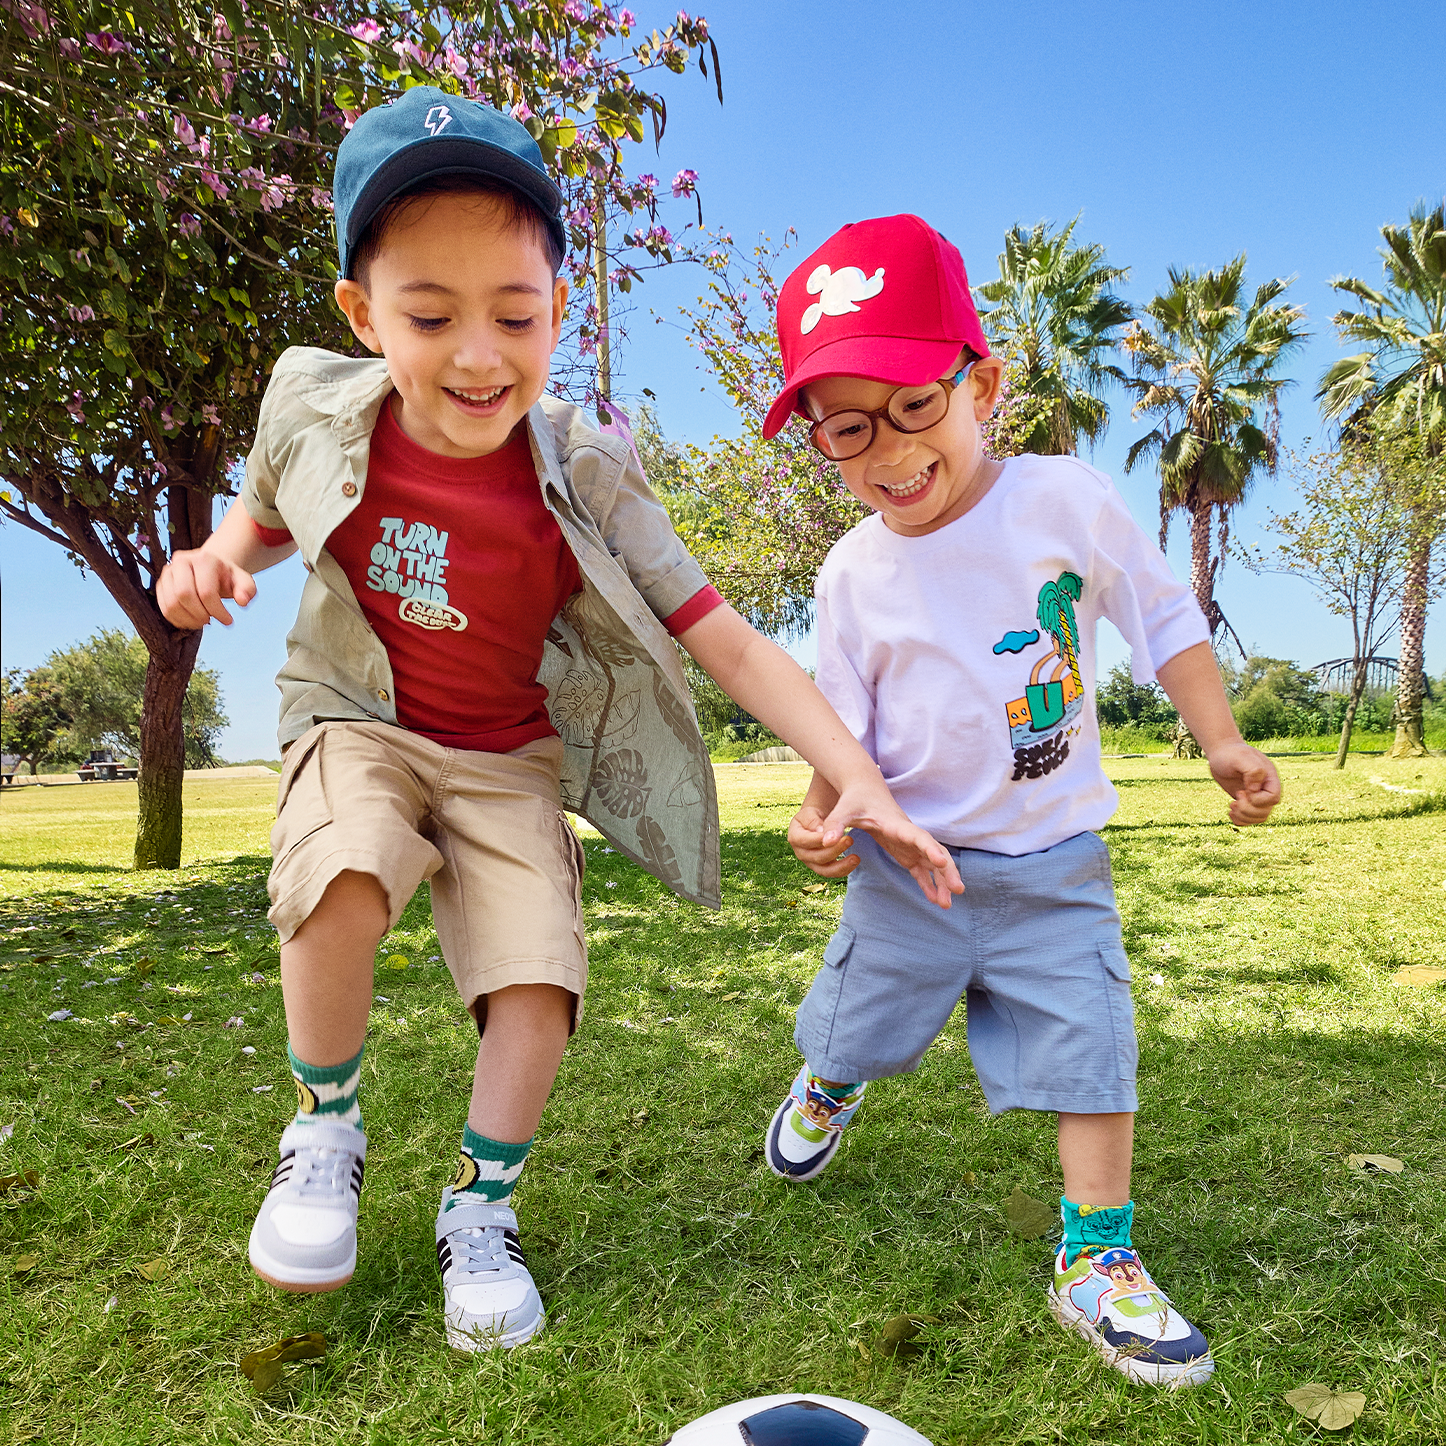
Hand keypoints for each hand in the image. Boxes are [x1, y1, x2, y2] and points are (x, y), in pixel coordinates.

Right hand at [158, 548, 256, 627]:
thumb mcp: (243, 581)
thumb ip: (247, 589)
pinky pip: (163, 607)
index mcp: (204, 559)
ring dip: (188, 620)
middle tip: (210, 621)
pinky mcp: (160, 583)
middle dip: (199, 615)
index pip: (206, 591)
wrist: (210, 569)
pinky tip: (191, 621)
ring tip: (202, 622)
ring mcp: (168, 572)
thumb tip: (243, 601)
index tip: (228, 621)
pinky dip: (177, 620)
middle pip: (183, 595)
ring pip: (171, 603)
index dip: (217, 611)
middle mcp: (182, 561)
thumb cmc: (228, 577)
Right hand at [789, 803, 859, 880]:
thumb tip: (821, 832)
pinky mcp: (821, 868)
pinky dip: (844, 870)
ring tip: (856, 858)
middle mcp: (801, 853)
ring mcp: (811, 862)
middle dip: (834, 850)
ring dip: (841, 866)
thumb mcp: (811, 812)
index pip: (805, 841)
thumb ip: (814, 821)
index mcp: (795, 837)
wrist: (816, 823)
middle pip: (817, 857)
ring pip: (825, 870)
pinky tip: (854, 861)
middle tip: (850, 839)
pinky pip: (832, 873)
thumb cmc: (813, 816)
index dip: (820, 839)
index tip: (836, 833)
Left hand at [817, 778, 963, 908]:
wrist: (864, 791)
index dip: (930, 849)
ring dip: (941, 882)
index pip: (919, 837)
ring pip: (932, 864)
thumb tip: (825, 840)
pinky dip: (929, 884)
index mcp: (897, 825)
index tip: (941, 862)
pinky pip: (921, 870)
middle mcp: (909, 835)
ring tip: (947, 905)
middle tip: (958, 890)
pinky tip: (935, 900)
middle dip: (947, 870)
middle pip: (934, 852)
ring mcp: (910, 845)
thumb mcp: (843, 809)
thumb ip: (835, 823)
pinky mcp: (905, 852)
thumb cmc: (854, 799)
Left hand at [1206, 741, 1281, 824]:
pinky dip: (1240, 820)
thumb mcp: (1240, 758)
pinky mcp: (1246, 802)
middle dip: (1248, 810)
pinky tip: (1231, 811)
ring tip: (1232, 806)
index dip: (1258, 800)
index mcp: (1270, 778)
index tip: (1243, 790)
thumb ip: (1252, 770)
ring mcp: (1256, 796)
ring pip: (1259, 817)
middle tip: (1236, 797)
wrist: (1221, 754)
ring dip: (1244, 816)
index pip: (1273, 798)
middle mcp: (1266, 789)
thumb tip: (1255, 789)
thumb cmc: (1231, 754)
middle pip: (1266, 811)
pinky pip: (1249, 819)